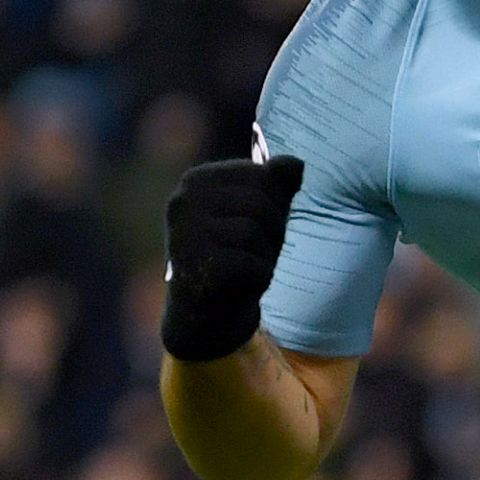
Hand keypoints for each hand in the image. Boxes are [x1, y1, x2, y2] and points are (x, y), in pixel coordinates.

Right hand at [161, 155, 304, 362]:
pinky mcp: (197, 268)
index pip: (261, 174)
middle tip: (255, 250)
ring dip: (265, 254)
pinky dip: (260, 277)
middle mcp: (184, 202)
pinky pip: (253, 264)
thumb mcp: (261, 214)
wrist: (206, 315)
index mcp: (197, 181)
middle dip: (273, 228)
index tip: (257, 224)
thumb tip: (295, 164)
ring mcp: (185, 235)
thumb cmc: (235, 254)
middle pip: (260, 201)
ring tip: (247, 265)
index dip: (275, 202)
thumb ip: (277, 184)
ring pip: (255, 231)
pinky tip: (242, 284)